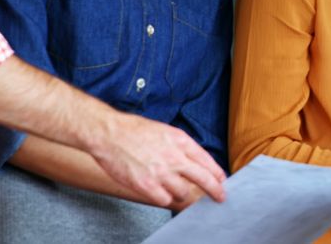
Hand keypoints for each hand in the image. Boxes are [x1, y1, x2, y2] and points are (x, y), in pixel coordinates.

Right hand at [89, 112, 226, 207]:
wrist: (109, 133)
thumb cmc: (134, 130)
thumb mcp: (166, 131)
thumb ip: (181, 146)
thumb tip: (195, 160)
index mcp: (181, 141)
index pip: (208, 162)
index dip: (217, 174)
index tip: (221, 181)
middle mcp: (175, 157)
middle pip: (204, 180)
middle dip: (215, 191)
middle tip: (219, 197)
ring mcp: (161, 173)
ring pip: (184, 193)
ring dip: (181, 193)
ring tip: (173, 188)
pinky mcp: (146, 185)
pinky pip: (164, 200)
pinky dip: (164, 198)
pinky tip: (159, 192)